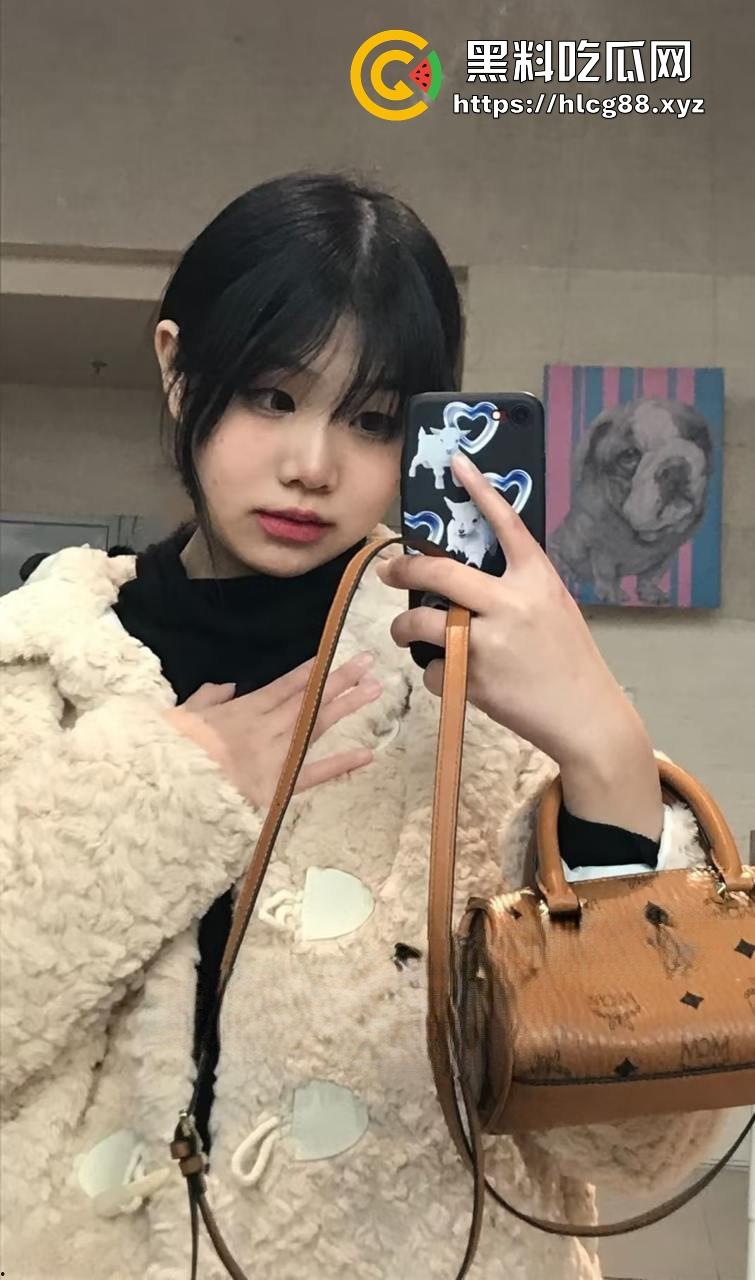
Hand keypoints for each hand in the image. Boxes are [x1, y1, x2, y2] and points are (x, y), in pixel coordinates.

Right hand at [163, 651, 380, 808]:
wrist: (166, 789)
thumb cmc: (169, 752)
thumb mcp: (182, 716)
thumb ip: (207, 698)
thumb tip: (226, 686)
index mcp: (242, 711)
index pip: (283, 685)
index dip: (310, 670)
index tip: (332, 654)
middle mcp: (265, 728)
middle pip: (307, 699)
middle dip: (338, 679)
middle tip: (368, 661)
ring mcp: (275, 757)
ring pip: (316, 726)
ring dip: (345, 706)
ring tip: (374, 690)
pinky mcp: (276, 788)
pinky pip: (312, 775)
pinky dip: (339, 766)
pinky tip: (366, 754)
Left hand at [377, 452, 661, 837]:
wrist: (587, 717)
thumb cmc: (568, 660)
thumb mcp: (553, 610)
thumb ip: (516, 589)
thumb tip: (463, 579)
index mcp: (537, 580)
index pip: (506, 524)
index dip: (480, 490)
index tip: (455, 462)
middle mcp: (512, 604)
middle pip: (440, 574)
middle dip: (404, 570)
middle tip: (389, 570)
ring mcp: (490, 643)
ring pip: (422, 624)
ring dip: (403, 628)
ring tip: (404, 631)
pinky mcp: (474, 680)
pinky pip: (432, 668)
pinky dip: (434, 673)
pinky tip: (452, 679)